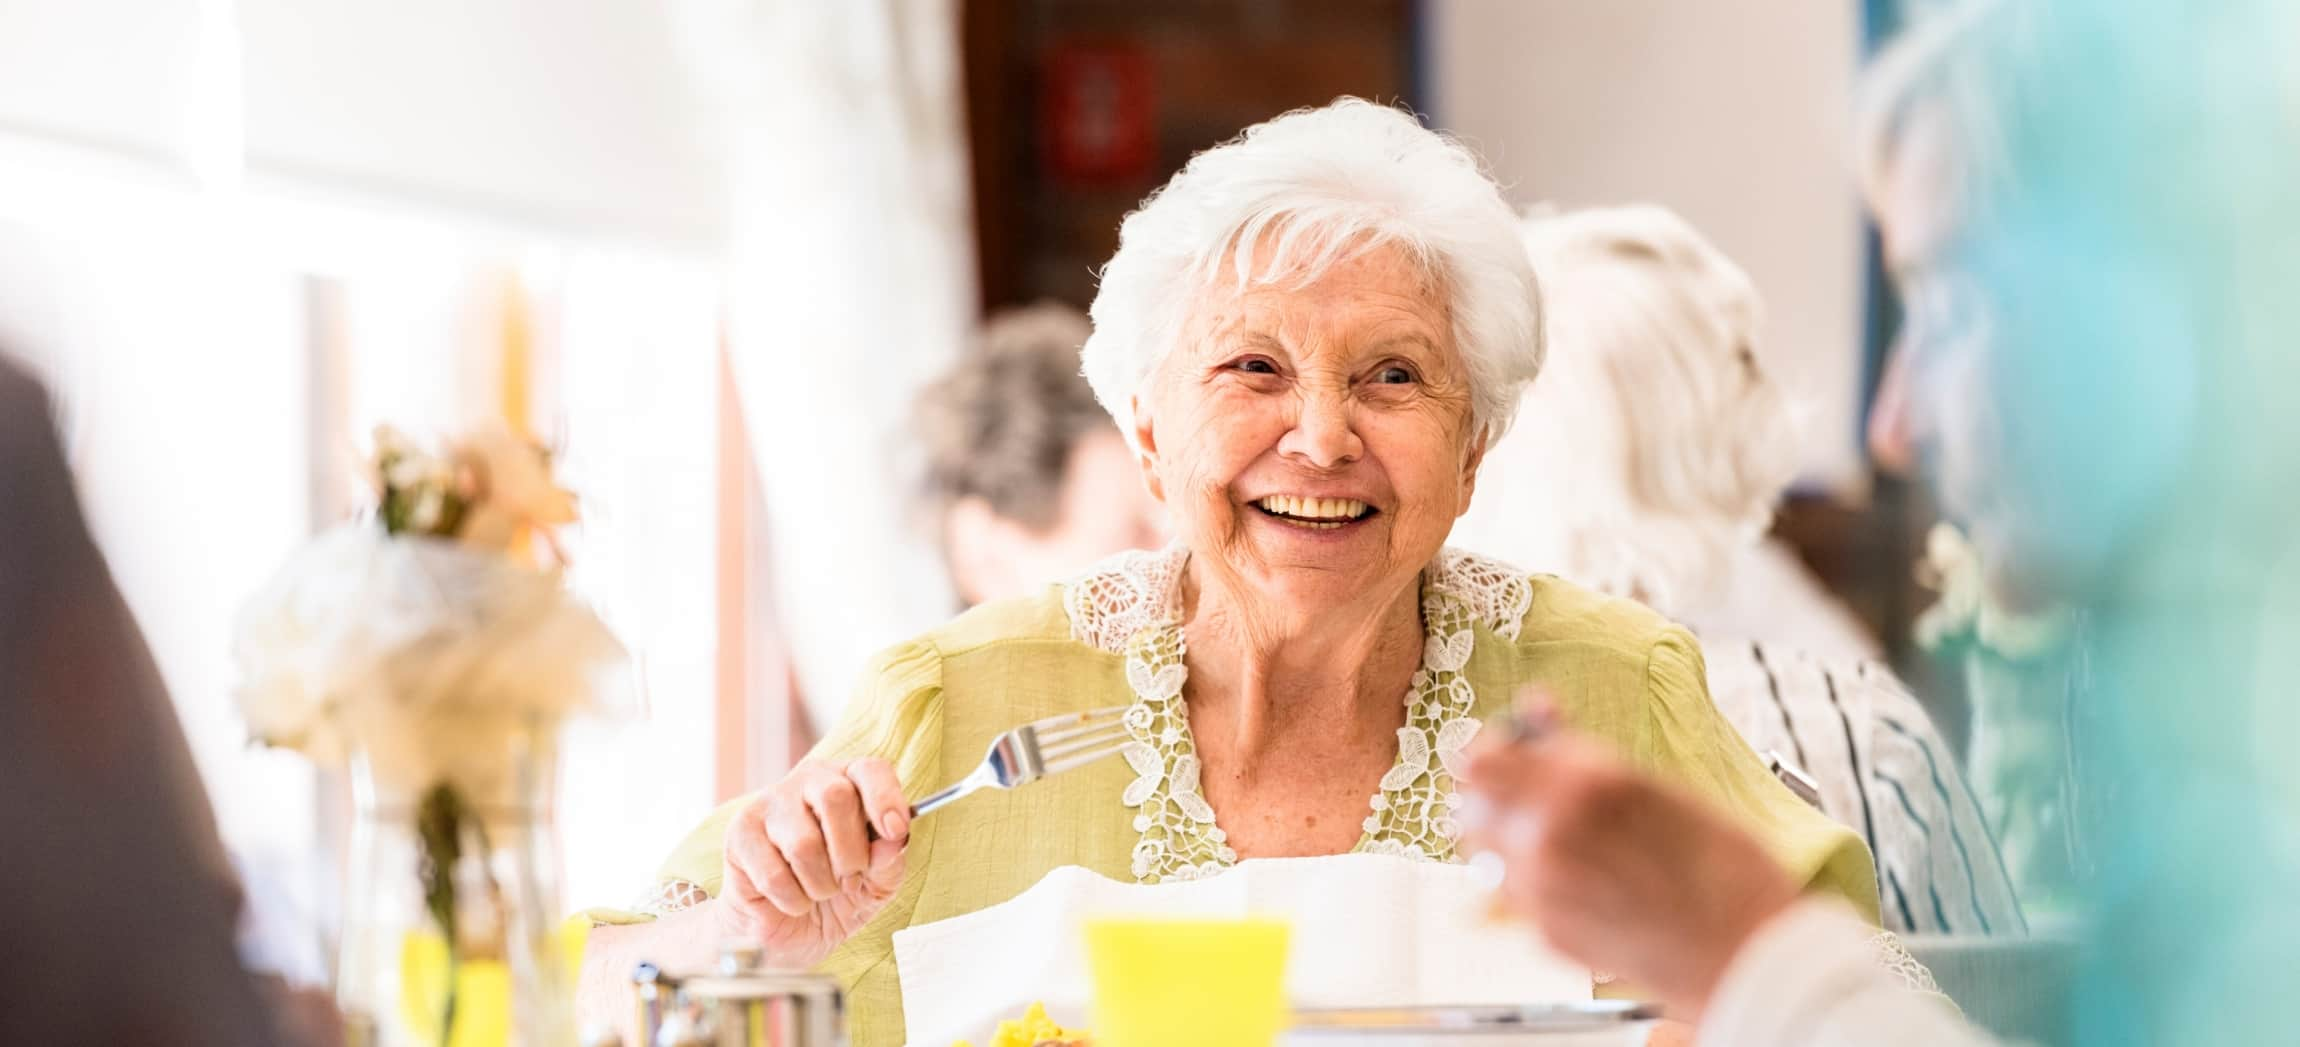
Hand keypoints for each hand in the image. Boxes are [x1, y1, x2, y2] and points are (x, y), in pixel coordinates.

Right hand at [722, 757, 910, 966]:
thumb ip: (889, 862)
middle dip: (851, 853)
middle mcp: (807, 782)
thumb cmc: (835, 898)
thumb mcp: (876, 885)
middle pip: (835, 797)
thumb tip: (894, 842)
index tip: (895, 831)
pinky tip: (791, 901)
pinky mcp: (739, 835)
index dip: (885, 798)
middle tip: (850, 880)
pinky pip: (774, 875)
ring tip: (818, 892)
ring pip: (804, 843)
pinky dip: (793, 901)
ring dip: (821, 885)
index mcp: (848, 782)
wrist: (786, 930)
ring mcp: (768, 805)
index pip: (870, 770)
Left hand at [1459, 698, 1798, 1019]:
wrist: (1747, 954)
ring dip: (1502, 837)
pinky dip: (1528, 881)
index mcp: (1584, 781)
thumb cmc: (1724, 870)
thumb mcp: (1660, 789)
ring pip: (1482, 851)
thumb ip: (1584, 754)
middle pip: (1471, 803)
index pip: (1488, 756)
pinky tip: (1575, 880)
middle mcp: (1550, 832)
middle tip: (1521, 792)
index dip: (1496, 749)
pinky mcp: (1545, 933)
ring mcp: (1542, 888)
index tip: (1510, 750)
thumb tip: (1538, 712)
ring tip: (1546, 837)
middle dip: (1491, 793)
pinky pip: (1511, 894)